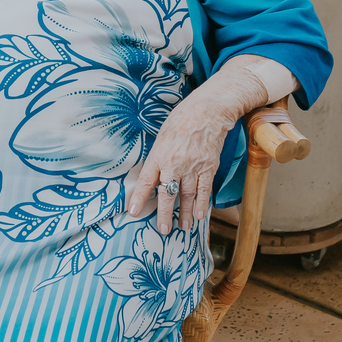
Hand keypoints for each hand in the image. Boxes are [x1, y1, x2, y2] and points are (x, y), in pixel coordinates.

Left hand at [128, 60, 274, 234]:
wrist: (207, 112)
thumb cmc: (181, 120)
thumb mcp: (161, 136)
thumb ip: (157, 157)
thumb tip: (153, 176)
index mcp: (158, 155)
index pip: (146, 181)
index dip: (139, 198)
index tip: (133, 212)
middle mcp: (174, 164)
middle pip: (167, 194)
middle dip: (164, 214)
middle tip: (163, 230)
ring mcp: (192, 167)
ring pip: (187, 196)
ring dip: (185, 213)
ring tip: (183, 227)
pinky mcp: (208, 167)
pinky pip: (204, 190)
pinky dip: (202, 204)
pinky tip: (200, 215)